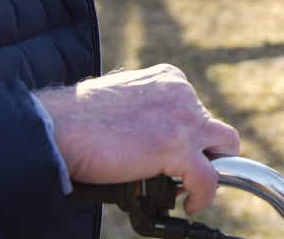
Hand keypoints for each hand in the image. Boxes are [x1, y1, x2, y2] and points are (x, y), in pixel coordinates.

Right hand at [35, 64, 239, 213]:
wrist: (58, 126)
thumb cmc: (78, 119)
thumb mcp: (124, 103)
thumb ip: (147, 114)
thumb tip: (152, 140)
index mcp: (168, 79)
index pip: (196, 109)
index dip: (191, 138)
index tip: (178, 157)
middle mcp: (181, 92)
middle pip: (214, 127)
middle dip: (205, 152)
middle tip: (188, 174)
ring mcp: (183, 118)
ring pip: (225, 147)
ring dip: (211, 171)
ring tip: (191, 189)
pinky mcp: (177, 147)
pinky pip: (210, 178)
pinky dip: (204, 196)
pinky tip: (190, 204)